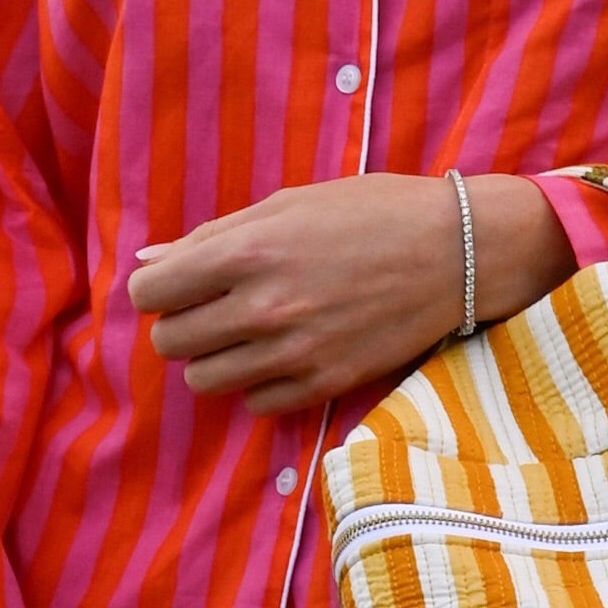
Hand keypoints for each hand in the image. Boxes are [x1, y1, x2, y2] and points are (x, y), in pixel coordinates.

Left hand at [127, 169, 570, 412]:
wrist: (456, 251)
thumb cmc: (370, 213)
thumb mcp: (287, 205)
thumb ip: (213, 237)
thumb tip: (151, 262)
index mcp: (248, 252)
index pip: (152, 294)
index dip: (158, 288)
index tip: (179, 283)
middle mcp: (264, 308)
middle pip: (171, 342)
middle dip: (181, 323)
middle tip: (214, 306)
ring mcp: (294, 352)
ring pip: (205, 380)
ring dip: (214, 356)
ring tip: (247, 330)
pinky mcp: (325, 384)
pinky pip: (254, 402)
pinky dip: (257, 382)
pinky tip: (282, 353)